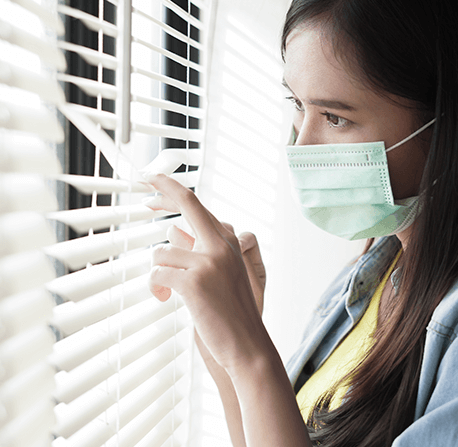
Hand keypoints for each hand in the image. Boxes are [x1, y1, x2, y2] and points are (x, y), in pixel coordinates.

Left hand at [144, 174, 269, 376]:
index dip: (173, 188)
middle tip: (143, 189)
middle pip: (187, 204)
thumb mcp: (223, 273)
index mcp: (230, 241)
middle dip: (162, 191)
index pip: (197, 205)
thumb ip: (202, 249)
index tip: (155, 180)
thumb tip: (172, 231)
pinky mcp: (194, 282)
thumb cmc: (232, 311)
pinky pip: (158, 274)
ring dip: (158, 272)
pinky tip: (163, 298)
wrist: (248, 344)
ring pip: (163, 251)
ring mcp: (209, 261)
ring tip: (165, 290)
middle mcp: (221, 245)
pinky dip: (155, 287)